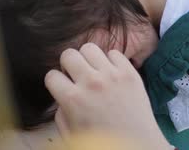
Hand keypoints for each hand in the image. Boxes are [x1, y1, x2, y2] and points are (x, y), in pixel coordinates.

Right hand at [44, 43, 171, 149]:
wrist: (137, 146)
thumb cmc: (103, 143)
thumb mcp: (71, 133)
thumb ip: (61, 111)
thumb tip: (61, 95)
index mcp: (73, 99)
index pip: (51, 75)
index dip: (55, 82)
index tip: (62, 87)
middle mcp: (91, 83)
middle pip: (69, 54)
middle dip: (68, 65)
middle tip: (76, 75)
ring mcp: (112, 75)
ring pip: (89, 48)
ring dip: (89, 59)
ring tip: (94, 71)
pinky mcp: (130, 73)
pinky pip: (114, 53)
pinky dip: (111, 61)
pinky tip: (111, 74)